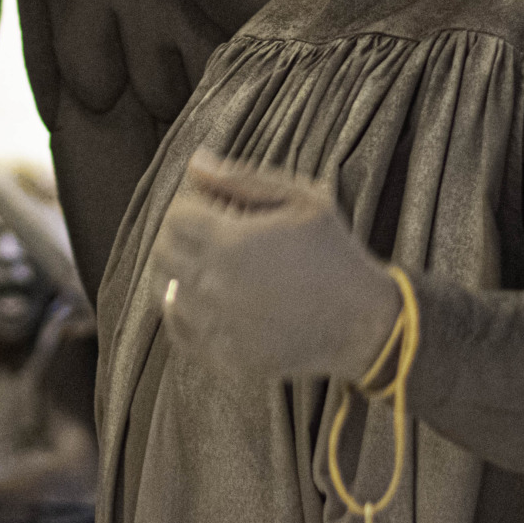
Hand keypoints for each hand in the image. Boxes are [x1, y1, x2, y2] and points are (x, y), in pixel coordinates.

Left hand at [156, 150, 405, 381]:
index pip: (174, 219)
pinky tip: (204, 301)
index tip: (209, 210)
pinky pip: (180, 334)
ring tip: (206, 267)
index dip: (188, 208)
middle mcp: (216, 287)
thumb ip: (242, 178)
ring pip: (166, 295)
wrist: (361, 321)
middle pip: (162, 255)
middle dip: (178, 238)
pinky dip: (183, 314)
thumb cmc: (334, 252)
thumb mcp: (301, 199)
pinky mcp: (225, 358)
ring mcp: (219, 327)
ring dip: (178, 275)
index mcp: (231, 243)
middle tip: (204, 236)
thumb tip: (195, 163)